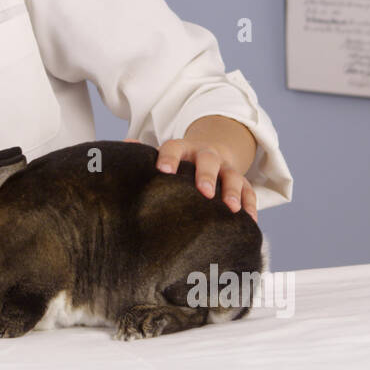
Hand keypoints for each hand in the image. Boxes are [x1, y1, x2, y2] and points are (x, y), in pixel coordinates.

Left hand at [124, 138, 257, 221]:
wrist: (213, 151)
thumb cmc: (181, 162)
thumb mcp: (164, 156)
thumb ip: (145, 156)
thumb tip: (119, 150)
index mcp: (183, 149)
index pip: (174, 148)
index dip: (169, 158)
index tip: (163, 170)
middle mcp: (206, 156)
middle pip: (208, 161)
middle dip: (206, 175)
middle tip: (204, 192)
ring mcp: (226, 169)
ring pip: (232, 176)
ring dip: (232, 192)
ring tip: (232, 209)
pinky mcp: (242, 182)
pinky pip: (249, 192)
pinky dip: (251, 205)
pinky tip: (249, 221)